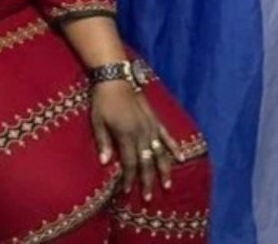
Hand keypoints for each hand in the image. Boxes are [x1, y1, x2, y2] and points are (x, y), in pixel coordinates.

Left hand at [90, 81, 181, 200]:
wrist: (115, 79)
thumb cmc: (102, 100)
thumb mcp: (97, 121)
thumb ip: (102, 142)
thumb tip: (104, 163)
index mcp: (126, 135)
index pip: (130, 163)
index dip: (129, 178)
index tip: (128, 191)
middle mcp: (141, 134)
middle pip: (146, 162)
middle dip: (147, 181)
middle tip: (148, 198)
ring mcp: (151, 127)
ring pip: (160, 153)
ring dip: (164, 170)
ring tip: (167, 186)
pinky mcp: (155, 120)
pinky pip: (167, 136)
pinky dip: (174, 147)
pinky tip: (181, 158)